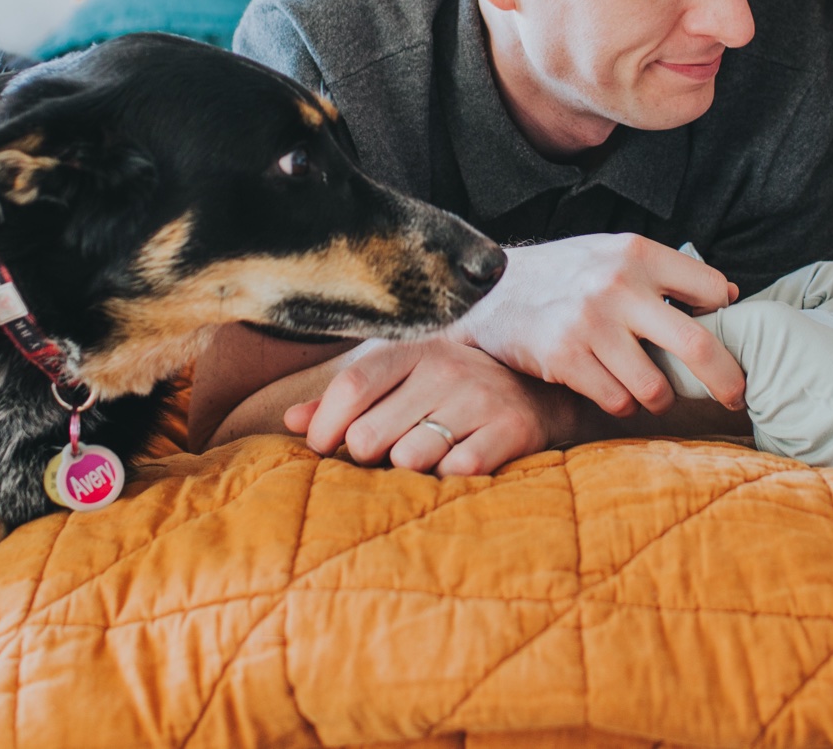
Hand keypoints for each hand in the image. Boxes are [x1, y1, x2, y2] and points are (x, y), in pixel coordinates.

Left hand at [284, 336, 575, 475]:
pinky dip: (448, 481)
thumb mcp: (405, 383)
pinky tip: (455, 470)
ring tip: (423, 462)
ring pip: (408, 459)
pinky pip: (455, 473)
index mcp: (414, 351)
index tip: (322, 448)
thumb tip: (289, 421)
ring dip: (408, 473)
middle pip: (370, 434)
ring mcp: (480, 398)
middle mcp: (446, 369)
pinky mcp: (510, 430)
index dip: (325, 426)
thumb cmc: (456, 394)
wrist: (544, 395)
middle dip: (366, 458)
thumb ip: (347, 401)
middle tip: (383, 458)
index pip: (351, 386)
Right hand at [456, 234, 744, 416]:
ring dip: (659, 398)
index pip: (712, 289)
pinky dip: (622, 404)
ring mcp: (590, 324)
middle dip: (727, 381)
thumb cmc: (565, 273)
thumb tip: (728, 295)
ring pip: (655, 388)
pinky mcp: (565, 358)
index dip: (722, 317)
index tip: (723, 336)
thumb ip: (666, 271)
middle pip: (698, 346)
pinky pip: (617, 401)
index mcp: (637, 253)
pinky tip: (610, 387)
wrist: (491, 288)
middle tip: (736, 398)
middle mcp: (618, 285)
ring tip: (649, 390)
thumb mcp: (614, 253)